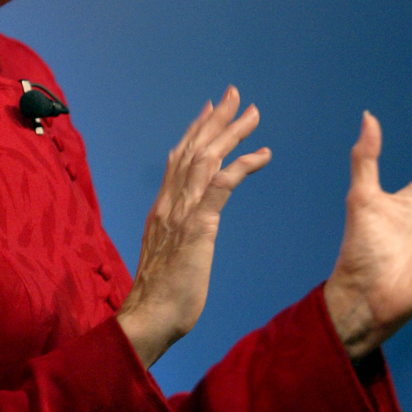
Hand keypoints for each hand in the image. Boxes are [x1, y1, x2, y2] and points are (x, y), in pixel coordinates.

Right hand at [118, 87, 270, 367]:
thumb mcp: (167, 255)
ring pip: (206, 159)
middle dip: (215, 120)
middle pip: (193, 149)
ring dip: (231, 133)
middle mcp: (170, 203)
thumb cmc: (160, 296)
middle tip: (235, 94)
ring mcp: (182, 213)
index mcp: (163, 208)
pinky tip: (262, 154)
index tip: (209, 110)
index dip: (195, 132)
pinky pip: (222, 187)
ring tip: (253, 113)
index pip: (178, 159)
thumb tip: (183, 229)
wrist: (149, 317)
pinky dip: (242, 166)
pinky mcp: (198, 227)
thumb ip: (174, 234)